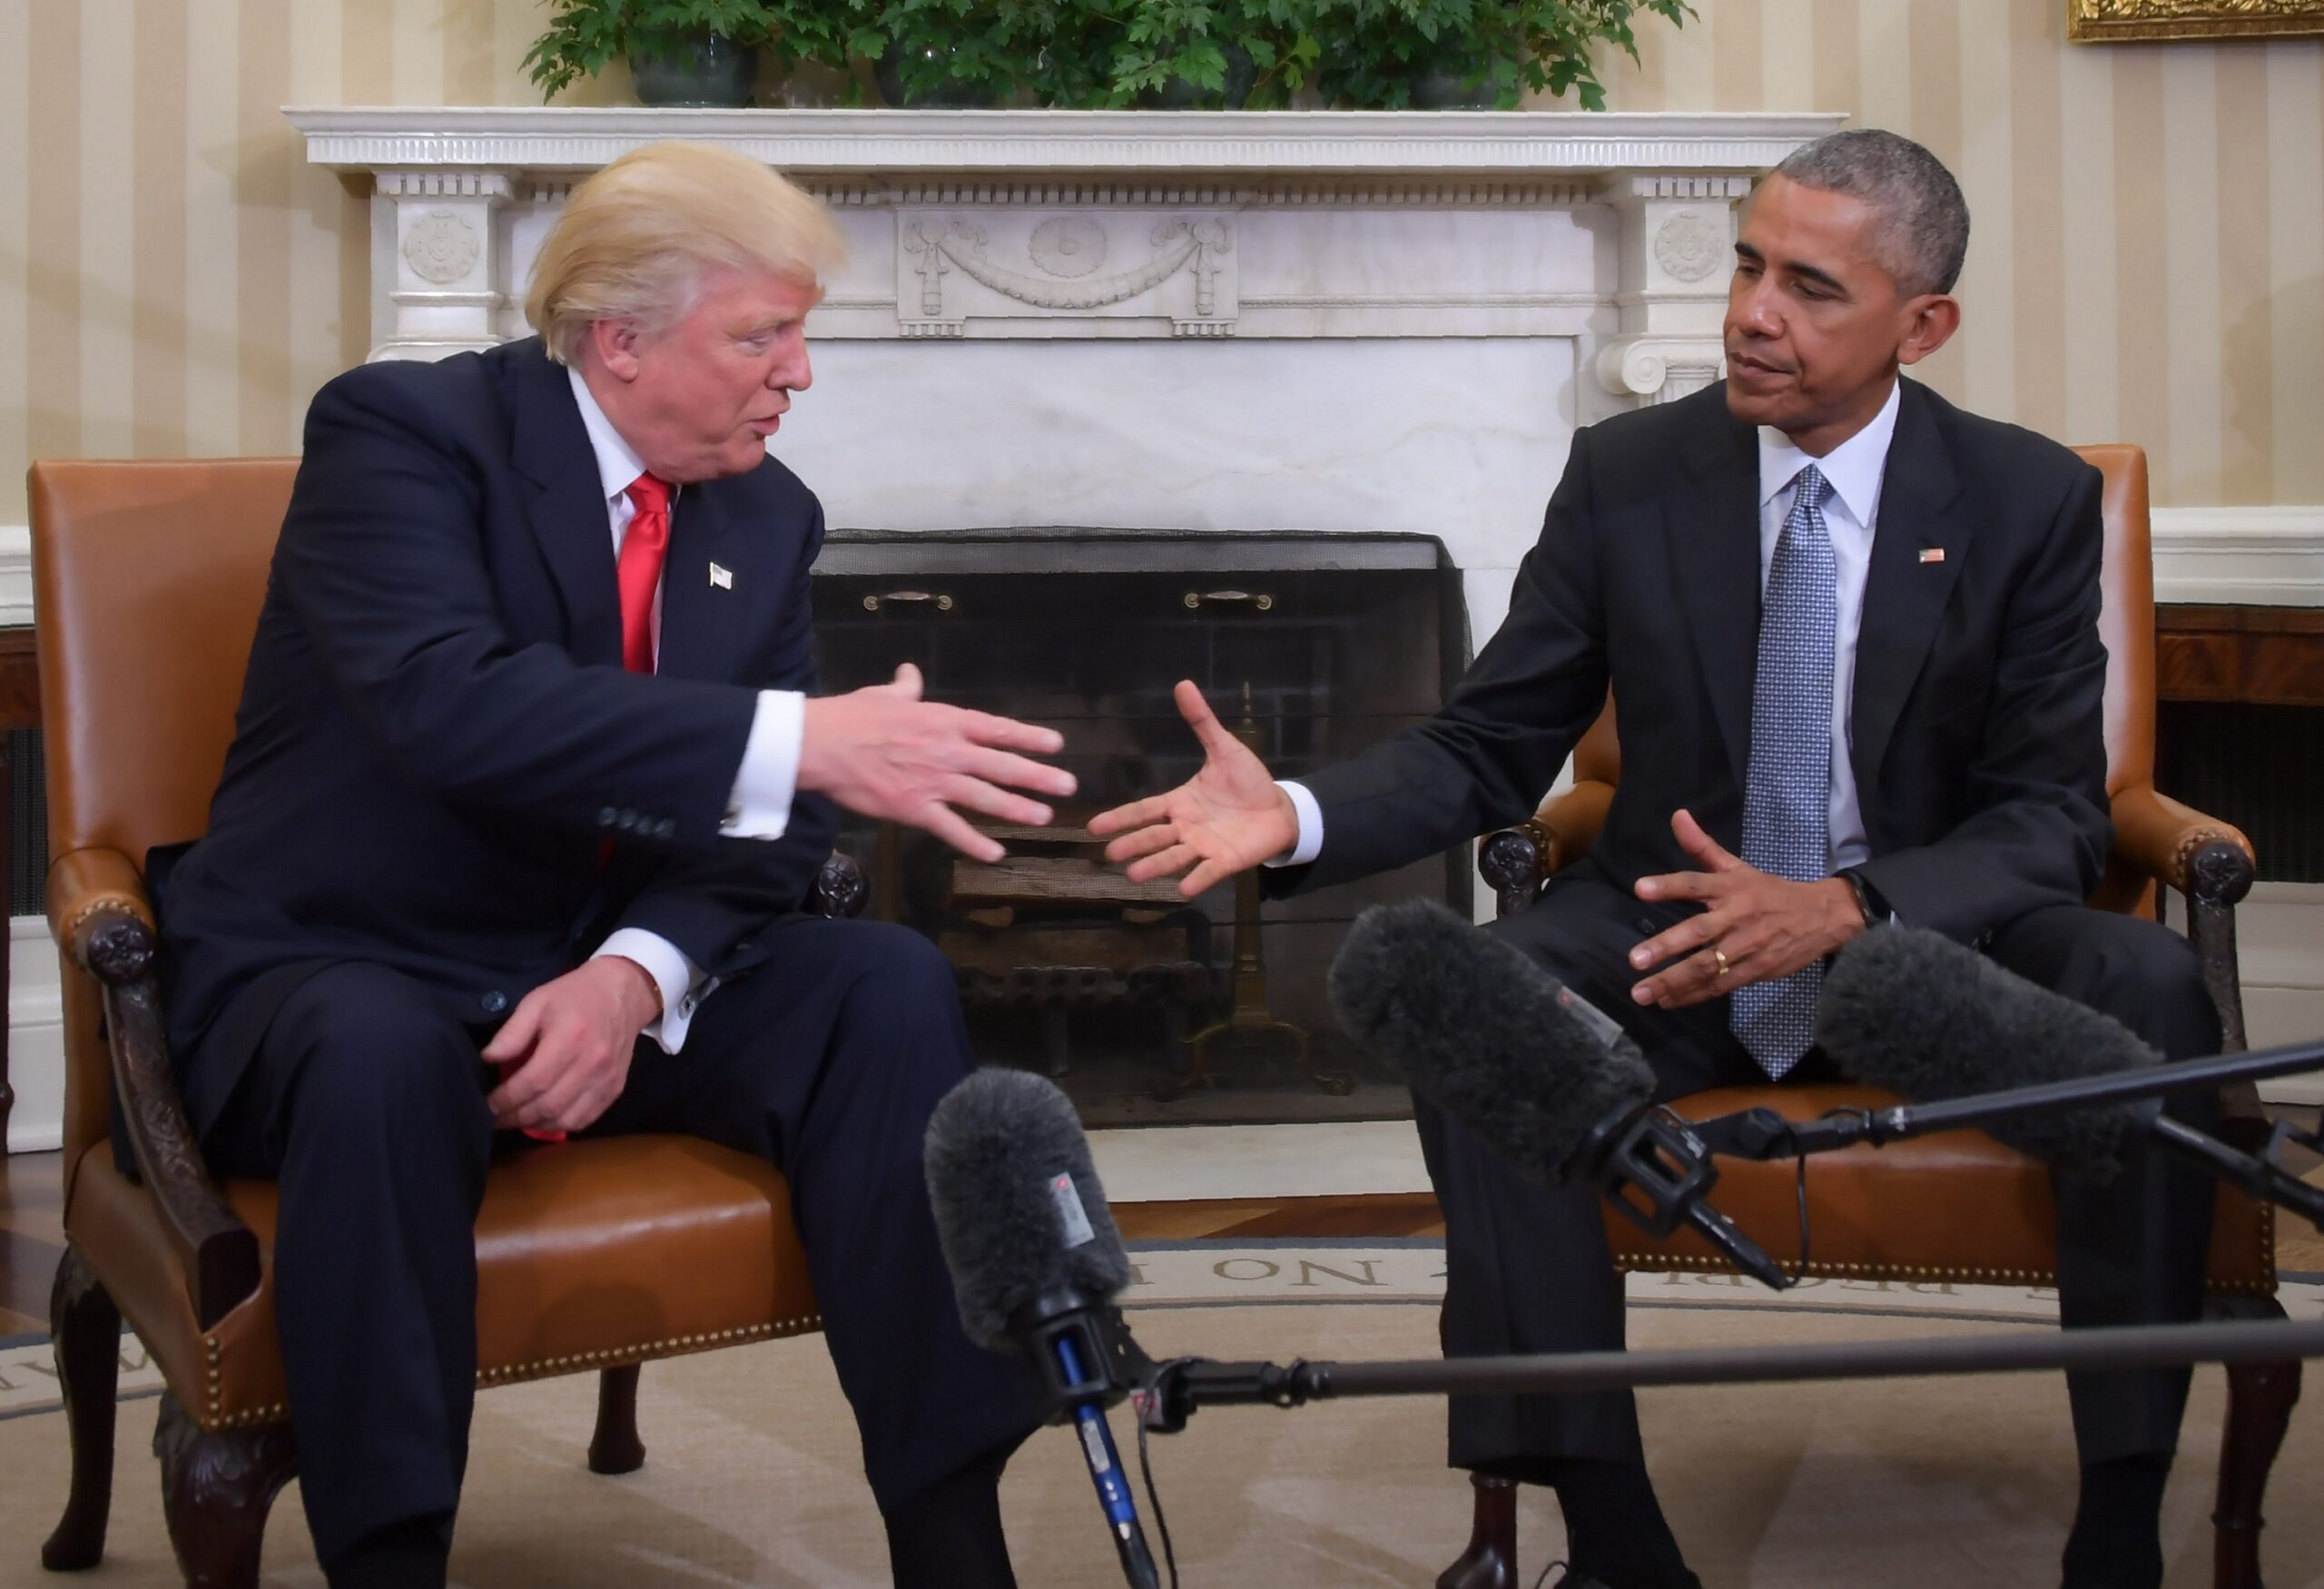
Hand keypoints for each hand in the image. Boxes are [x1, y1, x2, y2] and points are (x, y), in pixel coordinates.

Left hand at [482, 957, 660, 1134]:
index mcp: (570, 1038)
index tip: (488, 1105)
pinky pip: (586, 1119)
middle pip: (548, 1105)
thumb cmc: (574, 995)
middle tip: (496, 1118)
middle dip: (516, 1117)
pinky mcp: (615, 1088)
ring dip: (537, 1125)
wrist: (622, 993)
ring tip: (516, 1120)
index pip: (533, 1081)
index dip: (506, 1099)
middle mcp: (592, 1063)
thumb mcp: (537, 1002)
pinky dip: (561, 1124)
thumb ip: (512, 1032)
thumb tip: (489, 1059)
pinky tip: (544, 1118)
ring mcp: (607, 1079)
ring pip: (567, 1119)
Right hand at [799, 662, 1076, 863]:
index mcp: (944, 721)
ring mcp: (934, 782)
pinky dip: (975, 843)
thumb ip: (906, 688)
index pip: (997, 729)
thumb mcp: (885, 696)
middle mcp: (948, 751)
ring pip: (986, 798)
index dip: (1029, 737)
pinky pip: (952, 829)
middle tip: (1068, 786)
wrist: (822, 744)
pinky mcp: (915, 809)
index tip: (1056, 744)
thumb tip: (910, 673)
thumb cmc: (853, 717)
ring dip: (1017, 809)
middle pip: (1002, 765)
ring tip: (1043, 817)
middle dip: (1039, 776)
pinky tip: (995, 854)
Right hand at [1088, 680, 1298, 897]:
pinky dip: (1196, 880)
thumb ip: (1202, 722)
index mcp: (1180, 802)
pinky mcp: (1225, 861)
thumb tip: (1183, 684)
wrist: (1279, 808)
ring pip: (1174, 857)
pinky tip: (1182, 889)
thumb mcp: (1224, 748)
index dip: (1120, 818)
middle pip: (1154, 836)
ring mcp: (1204, 846)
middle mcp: (1186, 827)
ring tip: (1134, 875)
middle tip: (1109, 856)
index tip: (1093, 827)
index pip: (1144, 810)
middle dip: (1132, 845)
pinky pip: (1208, 872)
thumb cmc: (1247, 782)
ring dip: (1155, 866)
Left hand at [1626, 809, 1865, 1009]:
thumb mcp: (1738, 867)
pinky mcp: (1754, 971)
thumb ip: (1702, 846)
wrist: (1823, 918)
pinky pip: (1719, 985)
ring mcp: (1746, 947)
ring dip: (1673, 981)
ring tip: (1642, 992)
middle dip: (1666, 946)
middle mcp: (1737, 917)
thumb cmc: (1770, 892)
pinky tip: (1667, 1001)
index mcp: (1732, 888)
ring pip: (1706, 966)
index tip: (1639, 888)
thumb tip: (1677, 815)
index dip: (1668, 885)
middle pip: (1699, 932)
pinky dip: (1692, 995)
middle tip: (1635, 959)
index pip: (1696, 883)